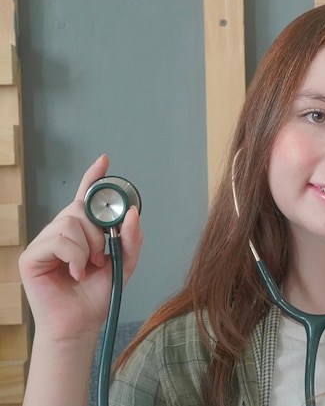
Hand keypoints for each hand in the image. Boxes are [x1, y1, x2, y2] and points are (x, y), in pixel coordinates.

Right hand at [19, 155, 143, 341]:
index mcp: (81, 232)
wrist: (82, 324)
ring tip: (87, 268)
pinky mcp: (31, 256)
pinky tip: (75, 273)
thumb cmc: (98, 294)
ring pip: (69, 223)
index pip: (85, 198)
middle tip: (101, 257)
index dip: (93, 178)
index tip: (105, 161)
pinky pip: (58, 240)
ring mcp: (44, 242)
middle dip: (98, 231)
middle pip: (79, 208)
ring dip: (87, 247)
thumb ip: (131, 239)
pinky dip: (74, 257)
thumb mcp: (124, 264)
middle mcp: (60, 232)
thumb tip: (133, 212)